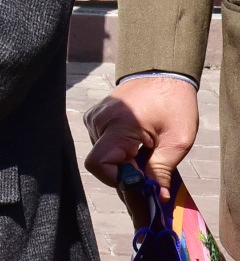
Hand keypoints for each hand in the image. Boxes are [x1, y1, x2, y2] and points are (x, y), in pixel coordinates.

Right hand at [84, 75, 198, 199]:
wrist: (162, 73)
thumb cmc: (174, 104)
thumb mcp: (177, 140)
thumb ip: (162, 170)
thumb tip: (157, 198)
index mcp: (118, 125)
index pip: (98, 165)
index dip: (119, 179)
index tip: (142, 178)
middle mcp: (98, 121)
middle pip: (102, 163)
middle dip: (126, 172)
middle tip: (151, 166)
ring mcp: (94, 118)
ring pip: (102, 155)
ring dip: (123, 161)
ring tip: (146, 149)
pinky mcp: (94, 117)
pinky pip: (102, 144)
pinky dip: (118, 151)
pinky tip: (136, 142)